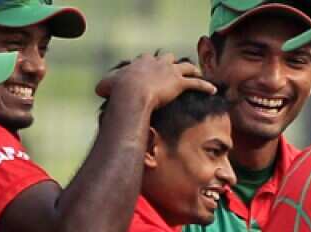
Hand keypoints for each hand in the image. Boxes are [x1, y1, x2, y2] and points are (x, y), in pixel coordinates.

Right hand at [96, 52, 215, 108]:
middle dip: (172, 63)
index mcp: (142, 61)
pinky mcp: (180, 82)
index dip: (152, 64)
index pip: (149, 59)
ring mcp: (170, 71)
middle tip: (175, 70)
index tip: (152, 69)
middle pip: (169, 58)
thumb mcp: (106, 86)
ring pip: (185, 67)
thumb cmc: (118, 91)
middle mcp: (158, 62)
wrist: (132, 95)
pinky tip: (213, 89)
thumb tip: (97, 89)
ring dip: (192, 70)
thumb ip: (104, 85)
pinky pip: (196, 83)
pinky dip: (205, 86)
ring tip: (197, 73)